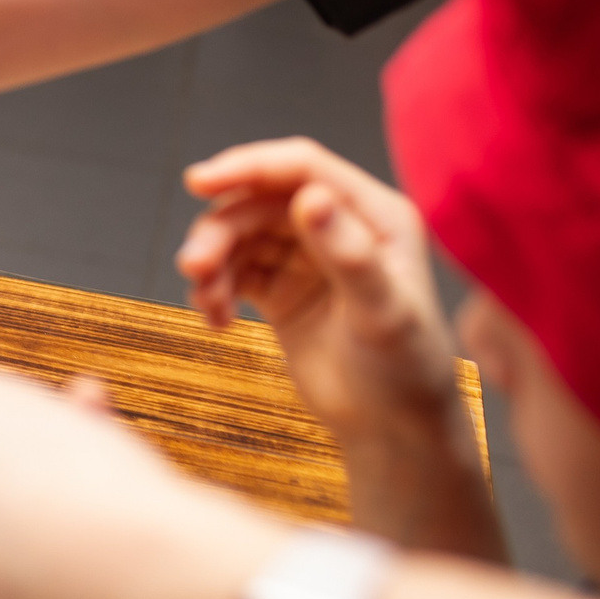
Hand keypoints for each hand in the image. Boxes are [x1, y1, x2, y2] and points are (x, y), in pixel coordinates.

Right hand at [178, 139, 496, 555]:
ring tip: (206, 301)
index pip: (302, 168)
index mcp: (375, 216)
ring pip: (239, 235)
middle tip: (193, 266)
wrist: (394, 432)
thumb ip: (347, 253)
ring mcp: (306, 257)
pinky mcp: (281, 287)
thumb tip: (309, 197)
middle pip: (258, 203)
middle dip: (220, 230)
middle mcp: (338, 226)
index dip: (248, 166)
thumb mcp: (381, 311)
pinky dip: (215, 288)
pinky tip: (215, 320)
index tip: (198, 183)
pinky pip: (233, 269)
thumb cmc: (406, 371)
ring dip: (213, 261)